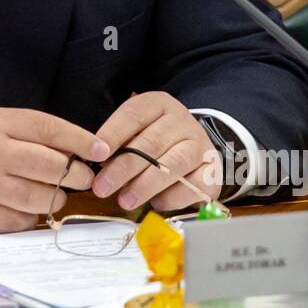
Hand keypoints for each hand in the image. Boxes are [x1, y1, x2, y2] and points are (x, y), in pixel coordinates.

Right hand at [0, 107, 107, 233]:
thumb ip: (29, 130)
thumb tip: (78, 147)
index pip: (49, 129)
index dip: (81, 140)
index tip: (101, 149)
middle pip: (53, 166)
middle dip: (77, 173)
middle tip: (82, 176)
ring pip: (45, 197)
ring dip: (56, 196)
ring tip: (49, 190)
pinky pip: (26, 220)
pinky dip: (31, 214)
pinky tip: (21, 204)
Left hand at [91, 92, 223, 212]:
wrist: (194, 146)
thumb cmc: (154, 140)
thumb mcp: (135, 131)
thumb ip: (118, 143)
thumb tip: (95, 161)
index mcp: (159, 104)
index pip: (134, 114)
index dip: (113, 134)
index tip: (96, 155)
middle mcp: (182, 121)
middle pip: (151, 143)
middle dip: (123, 168)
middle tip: (102, 187)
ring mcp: (200, 145)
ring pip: (173, 164)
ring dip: (145, 185)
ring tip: (124, 201)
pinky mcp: (212, 171)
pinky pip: (193, 186)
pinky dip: (173, 198)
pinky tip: (156, 203)